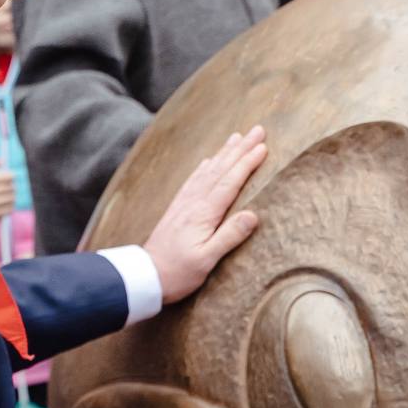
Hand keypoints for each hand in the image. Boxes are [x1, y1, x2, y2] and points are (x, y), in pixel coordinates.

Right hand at [0, 159, 16, 224]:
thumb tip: (0, 161)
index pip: (9, 176)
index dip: (11, 176)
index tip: (9, 178)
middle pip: (12, 187)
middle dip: (11, 187)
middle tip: (6, 189)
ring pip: (12, 198)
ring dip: (11, 197)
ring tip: (5, 197)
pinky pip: (11, 208)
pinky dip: (9, 206)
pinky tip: (3, 205)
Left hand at [142, 127, 266, 302]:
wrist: (144, 276)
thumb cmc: (177, 273)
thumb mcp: (206, 260)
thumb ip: (229, 236)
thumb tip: (253, 215)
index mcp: (204, 213)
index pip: (230, 182)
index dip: (247, 163)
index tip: (263, 147)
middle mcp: (194, 203)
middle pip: (221, 169)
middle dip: (241, 149)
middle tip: (257, 130)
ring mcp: (184, 204)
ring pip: (208, 171)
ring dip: (224, 153)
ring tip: (237, 137)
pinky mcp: (177, 209)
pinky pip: (194, 180)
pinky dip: (204, 167)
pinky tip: (209, 161)